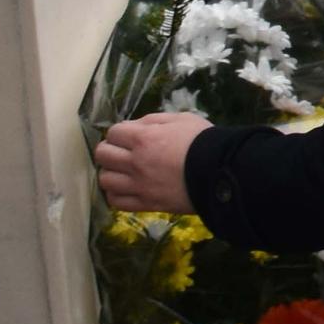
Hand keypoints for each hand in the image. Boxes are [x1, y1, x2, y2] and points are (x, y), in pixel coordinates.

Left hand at [95, 113, 210, 215]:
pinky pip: (117, 202)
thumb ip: (154, 120)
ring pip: (105, 180)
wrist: (220, 172)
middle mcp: (135, 162)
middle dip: (109, 151)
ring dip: (111, 173)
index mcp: (143, 138)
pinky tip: (125, 189)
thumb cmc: (203, 141)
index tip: (128, 136)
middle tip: (121, 153)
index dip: (119, 133)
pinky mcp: (145, 204)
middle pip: (102, 155)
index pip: (113, 133)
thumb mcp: (182, 119)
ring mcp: (138, 185)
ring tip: (123, 173)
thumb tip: (134, 126)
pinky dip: (116, 195)